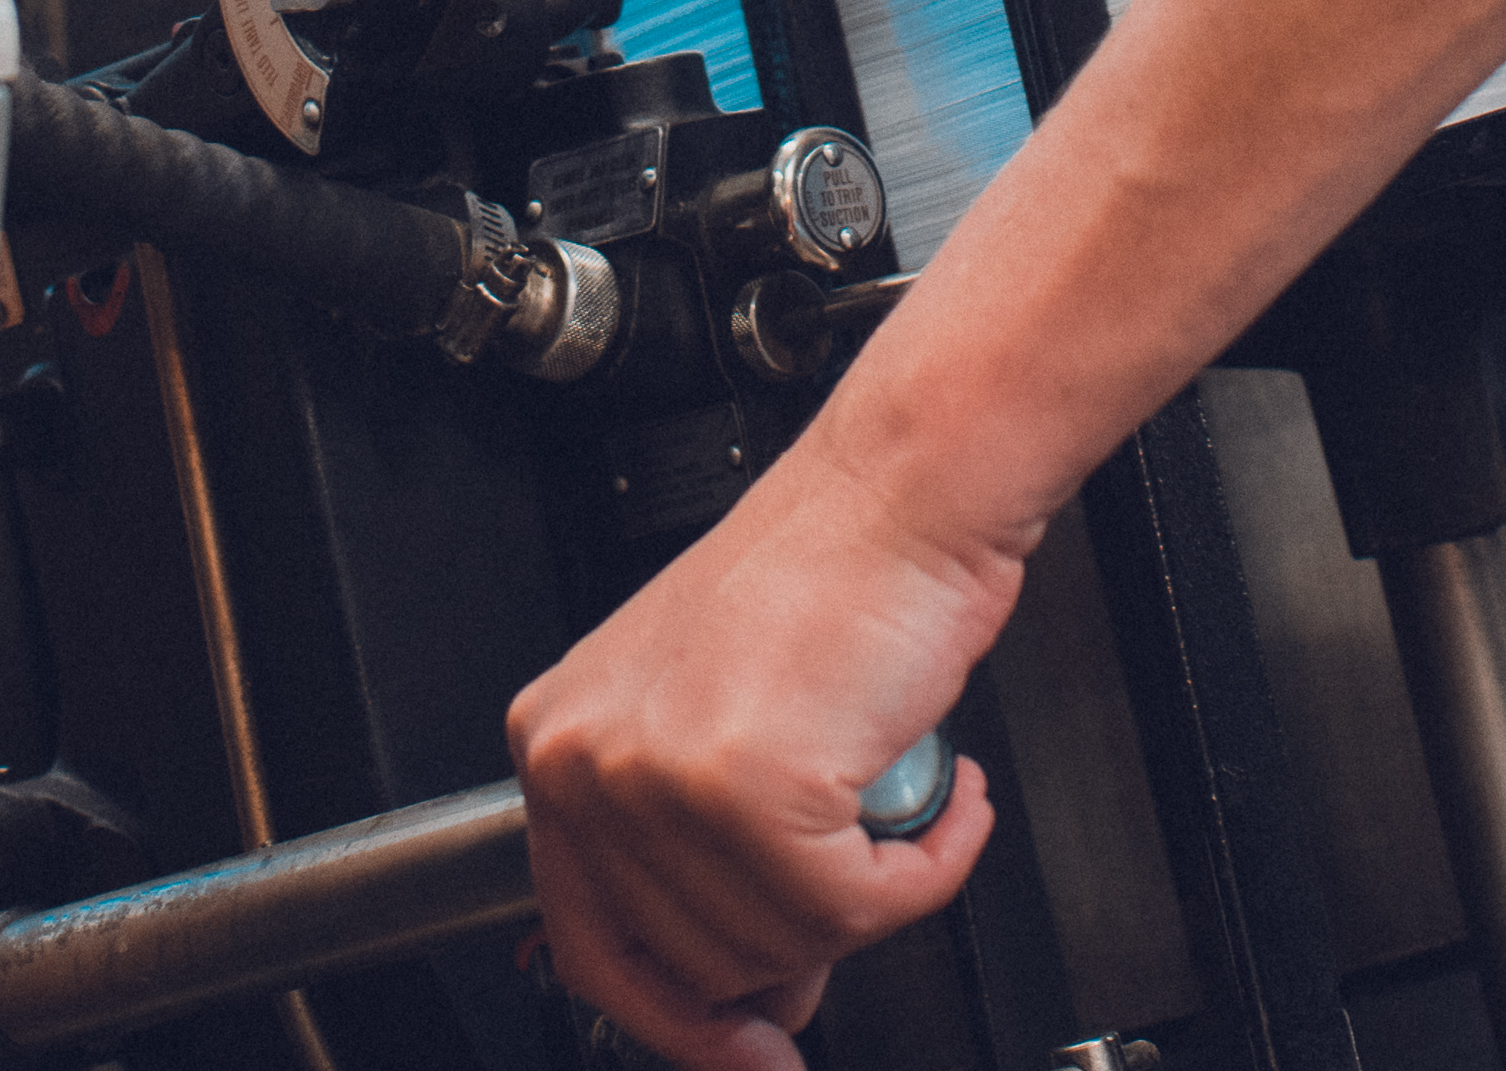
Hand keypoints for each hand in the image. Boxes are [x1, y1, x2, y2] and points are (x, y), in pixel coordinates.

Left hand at [507, 430, 1031, 1068]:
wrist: (904, 490)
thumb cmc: (833, 575)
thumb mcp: (721, 721)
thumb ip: (708, 863)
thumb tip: (753, 995)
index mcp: (559, 739)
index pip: (590, 945)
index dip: (681, 1020)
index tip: (744, 1051)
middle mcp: (584, 757)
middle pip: (700, 960)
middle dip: (806, 941)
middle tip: (867, 884)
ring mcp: (657, 774)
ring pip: (783, 942)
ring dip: (880, 894)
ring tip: (910, 810)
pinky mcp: (749, 785)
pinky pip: (859, 907)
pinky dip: (929, 869)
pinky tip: (946, 805)